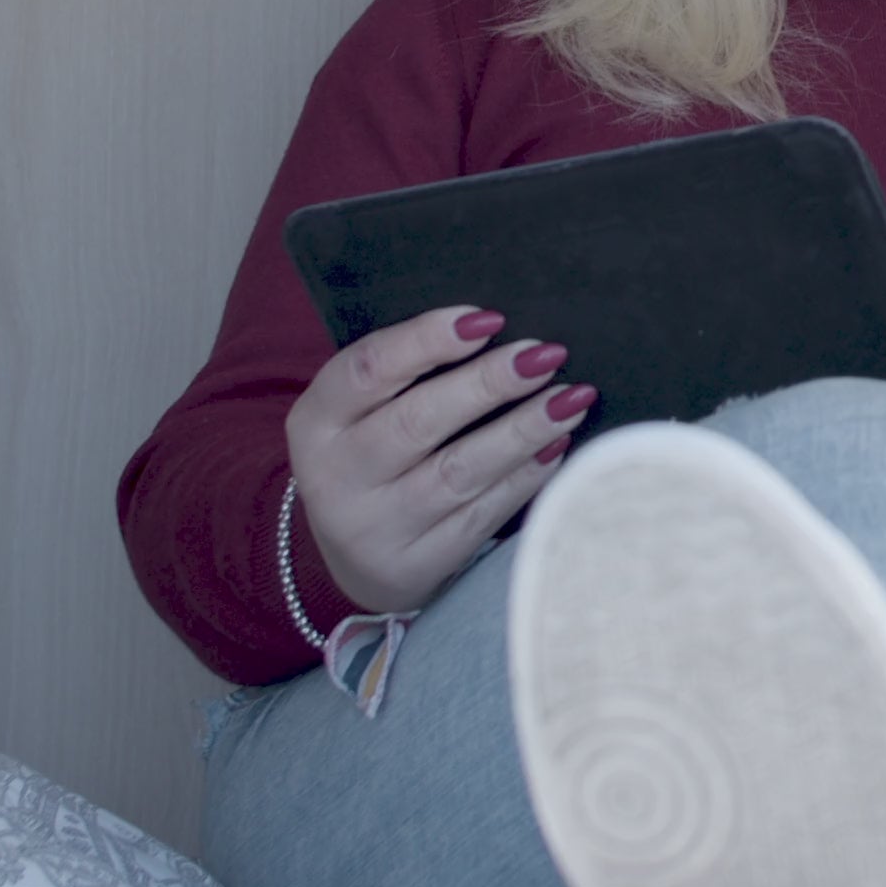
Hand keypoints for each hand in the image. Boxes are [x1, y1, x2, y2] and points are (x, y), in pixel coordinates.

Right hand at [286, 305, 598, 615]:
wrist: (354, 556)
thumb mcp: (363, 413)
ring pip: (458, 473)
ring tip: (570, 399)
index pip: (367, 369)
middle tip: (545, 355)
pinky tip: (557, 447)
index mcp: (315, 422)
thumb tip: (497, 332)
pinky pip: (481, 516)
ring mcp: (374, 527)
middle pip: (417, 421)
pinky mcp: (416, 566)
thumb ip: (408, 374)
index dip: (426, 340)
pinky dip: (524, 478)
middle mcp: (336, 477)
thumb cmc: (375, 453)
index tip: (489, 319)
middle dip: (488, 384)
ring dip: (521, 431)